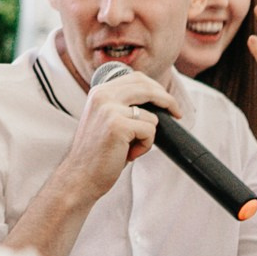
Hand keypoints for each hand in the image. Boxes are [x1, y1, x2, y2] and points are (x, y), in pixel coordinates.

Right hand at [64, 69, 178, 198]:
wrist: (79, 176)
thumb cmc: (96, 153)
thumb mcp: (106, 120)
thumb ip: (122, 106)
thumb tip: (156, 100)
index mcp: (99, 92)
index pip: (136, 78)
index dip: (156, 88)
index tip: (167, 101)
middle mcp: (103, 96)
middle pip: (147, 88)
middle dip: (168, 101)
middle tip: (177, 113)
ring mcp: (109, 109)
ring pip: (152, 115)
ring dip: (148, 136)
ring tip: (132, 148)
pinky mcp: (117, 126)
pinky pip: (150, 131)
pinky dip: (145, 146)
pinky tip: (129, 154)